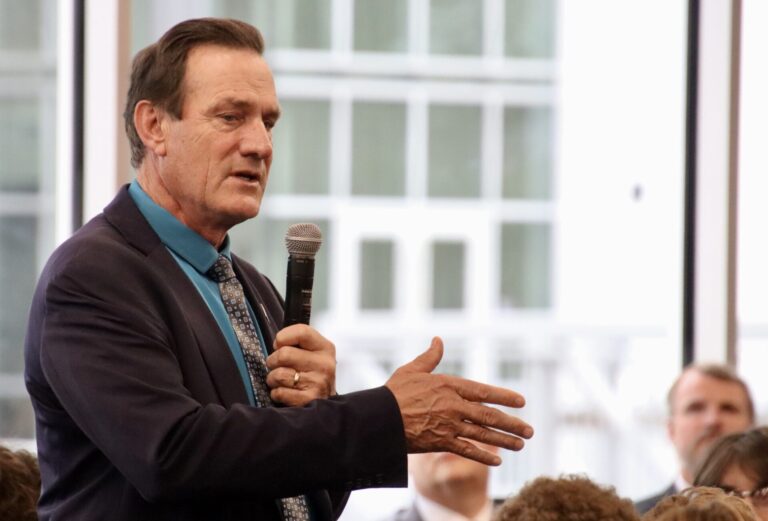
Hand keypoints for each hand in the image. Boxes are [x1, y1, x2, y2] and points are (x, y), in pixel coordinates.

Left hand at [265, 324, 335, 405]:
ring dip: (273, 379)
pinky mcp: (309, 400)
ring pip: (278, 375)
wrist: (326, 405)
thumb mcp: (313, 353)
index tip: (278, 345)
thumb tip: (277, 344)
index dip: (283, 337)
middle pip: (284, 354)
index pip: (302, 332)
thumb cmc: (313, 375)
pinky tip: (285, 392)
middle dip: (273, 361)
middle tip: (277, 366)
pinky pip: (279, 392)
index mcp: (325, 348)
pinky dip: (276, 393)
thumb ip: (298, 343)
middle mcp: (324, 364)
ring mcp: (318, 383)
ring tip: (280, 381)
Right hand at [385, 337, 532, 465]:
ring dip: (504, 440)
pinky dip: (483, 456)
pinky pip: (467, 450)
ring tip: (521, 445)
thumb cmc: (394, 392)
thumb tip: (438, 340)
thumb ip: (430, 357)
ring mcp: (449, 425)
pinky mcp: (440, 442)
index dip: (504, 396)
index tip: (521, 401)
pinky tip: (496, 461)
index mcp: (449, 385)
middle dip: (512, 423)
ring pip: (483, 434)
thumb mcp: (412, 369)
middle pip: (489, 415)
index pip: (484, 391)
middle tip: (529, 430)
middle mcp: (454, 405)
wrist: (380, 418)